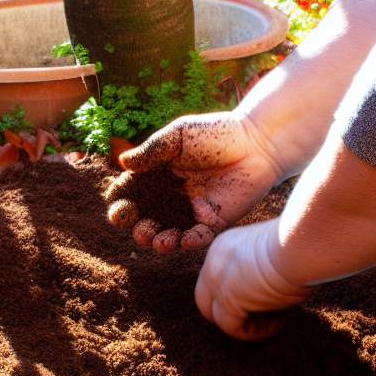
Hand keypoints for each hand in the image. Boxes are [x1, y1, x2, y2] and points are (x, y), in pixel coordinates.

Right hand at [103, 111, 285, 251]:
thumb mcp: (179, 136)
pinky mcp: (213, 222)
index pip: (130, 192)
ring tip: (156, 239)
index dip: (119, 201)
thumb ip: (152, 150)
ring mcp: (190, 211)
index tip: (119, 204)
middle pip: (142, 218)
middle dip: (134, 226)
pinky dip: (186, 243)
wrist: (256, 143)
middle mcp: (170, 196)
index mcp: (156, 174)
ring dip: (156, 241)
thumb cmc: (217, 133)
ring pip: (166, 234)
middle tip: (135, 224)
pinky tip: (181, 240)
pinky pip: (196, 239)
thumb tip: (123, 163)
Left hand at [194, 219, 311, 339]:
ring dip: (246, 324)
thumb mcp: (276, 255)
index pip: (219, 282)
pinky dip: (257, 332)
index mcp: (226, 246)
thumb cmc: (302, 244)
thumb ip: (261, 272)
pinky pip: (233, 329)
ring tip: (279, 319)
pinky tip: (282, 321)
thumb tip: (272, 295)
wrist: (304, 240)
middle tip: (268, 316)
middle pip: (208, 301)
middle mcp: (214, 261)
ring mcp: (216, 280)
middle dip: (234, 314)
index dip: (241, 297)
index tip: (272, 300)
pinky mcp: (227, 298)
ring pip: (217, 317)